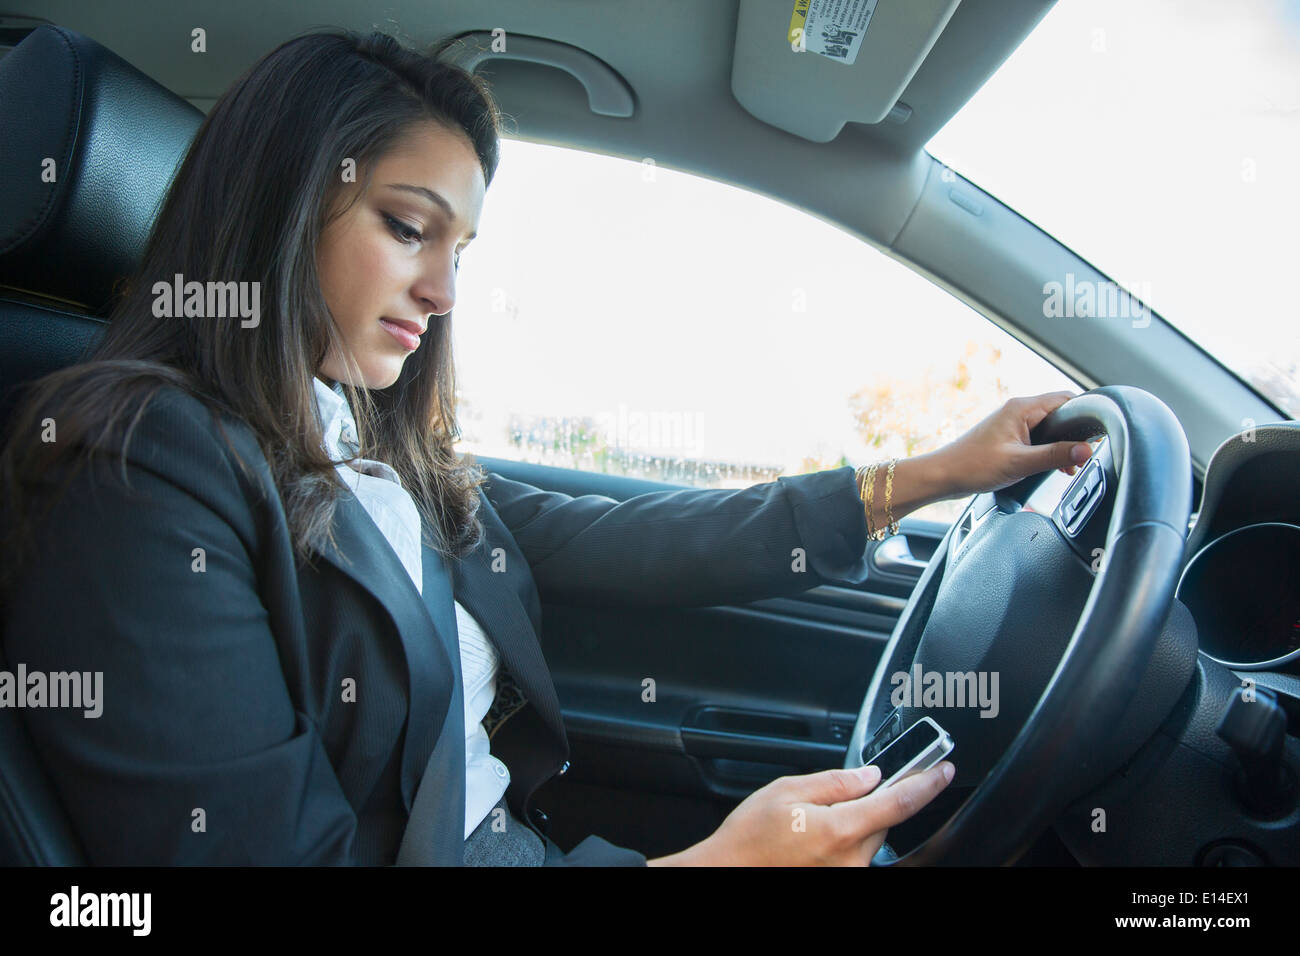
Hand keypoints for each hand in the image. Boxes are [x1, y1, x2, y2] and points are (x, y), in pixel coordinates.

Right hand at [647, 761, 954, 865]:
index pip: (900, 803)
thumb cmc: (751, 837)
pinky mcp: (842, 880)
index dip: (926, 783)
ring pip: (870, 839)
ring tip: (810, 822)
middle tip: (830, 797)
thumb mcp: (788, 791)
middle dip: (870, 802)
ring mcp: (848, 875)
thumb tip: (871, 776)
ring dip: (854, 824)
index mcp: (841, 830)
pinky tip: (814, 837)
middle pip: (884, 821)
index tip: (942, 769)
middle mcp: (851, 860)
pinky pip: (857, 855)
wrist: (730, 872)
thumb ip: (836, 782)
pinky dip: (845, 840)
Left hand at [936, 391, 1094, 497]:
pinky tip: (1052, 467)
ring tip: (1068, 466)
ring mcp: (1013, 423)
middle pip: (1061, 414)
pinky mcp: (1010, 437)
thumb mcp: (1020, 463)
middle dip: (1075, 434)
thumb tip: (1086, 450)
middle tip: (1083, 456)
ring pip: (1050, 427)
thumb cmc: (973, 466)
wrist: (944, 475)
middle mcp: (1019, 411)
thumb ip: (1055, 455)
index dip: (1085, 415)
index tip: (1097, 435)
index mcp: (1022, 408)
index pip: (1067, 399)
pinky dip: (1049, 450)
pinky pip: (1039, 438)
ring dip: (1062, 445)